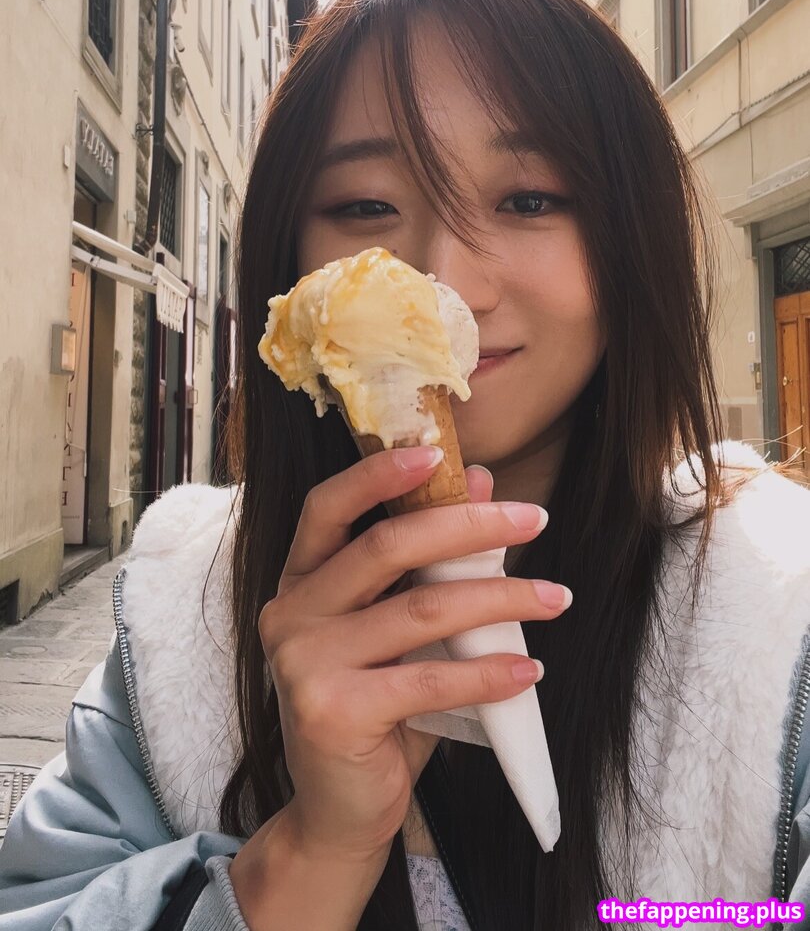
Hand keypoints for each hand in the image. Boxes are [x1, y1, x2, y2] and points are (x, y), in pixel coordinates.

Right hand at [259, 447, 570, 862]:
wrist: (338, 809)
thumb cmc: (376, 707)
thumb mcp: (400, 627)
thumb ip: (429, 560)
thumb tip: (480, 483)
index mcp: (300, 581)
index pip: (328, 507)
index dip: (378, 474)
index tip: (439, 452)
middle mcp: (290, 612)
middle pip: (386, 546)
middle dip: (469, 526)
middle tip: (534, 519)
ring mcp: (303, 663)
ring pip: (421, 609)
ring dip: (501, 599)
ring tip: (555, 598)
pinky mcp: (332, 712)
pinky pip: (429, 679)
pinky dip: (488, 671)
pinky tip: (528, 669)